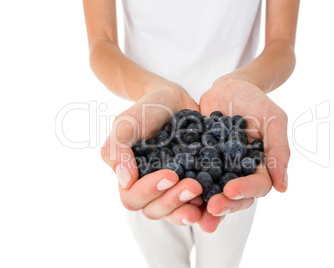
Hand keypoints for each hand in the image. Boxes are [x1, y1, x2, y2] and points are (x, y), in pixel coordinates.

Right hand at [101, 84, 203, 224]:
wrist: (173, 100)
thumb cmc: (146, 110)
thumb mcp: (126, 123)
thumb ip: (117, 149)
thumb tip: (125, 181)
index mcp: (131, 178)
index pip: (133, 198)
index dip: (150, 191)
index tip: (170, 174)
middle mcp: (151, 189)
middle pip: (155, 210)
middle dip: (174, 201)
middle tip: (194, 186)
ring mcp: (173, 189)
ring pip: (175, 212)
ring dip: (188, 208)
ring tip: (203, 193)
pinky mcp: (193, 184)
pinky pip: (198, 204)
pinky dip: (206, 206)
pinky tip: (217, 199)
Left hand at [198, 76, 289, 231]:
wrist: (228, 87)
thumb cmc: (255, 100)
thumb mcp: (272, 119)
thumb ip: (279, 150)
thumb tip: (283, 188)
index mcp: (260, 167)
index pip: (258, 186)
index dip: (246, 190)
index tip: (230, 190)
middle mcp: (238, 173)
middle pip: (234, 196)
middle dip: (224, 204)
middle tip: (211, 208)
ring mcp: (217, 169)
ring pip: (212, 192)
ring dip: (203, 205)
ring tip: (191, 213)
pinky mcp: (198, 161)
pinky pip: (191, 175)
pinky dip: (184, 185)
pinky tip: (173, 190)